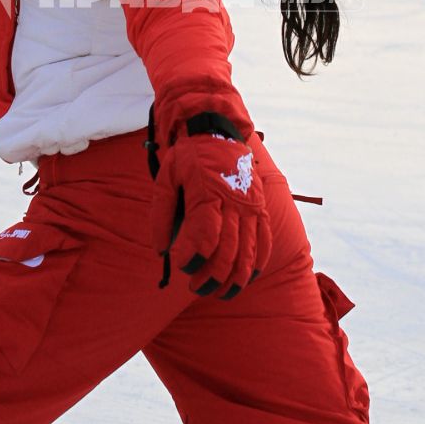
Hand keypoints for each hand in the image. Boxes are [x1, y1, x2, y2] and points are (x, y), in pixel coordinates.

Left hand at [150, 111, 270, 300]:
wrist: (219, 131)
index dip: (193, 257)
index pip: (204, 237)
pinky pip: (264, 240)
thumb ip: (160, 213)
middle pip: (228, 251)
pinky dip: (258, 262)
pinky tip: (247, 278)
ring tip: (220, 292)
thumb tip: (160, 249)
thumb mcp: (166, 176)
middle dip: (211, 276)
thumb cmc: (189, 155)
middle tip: (196, 287)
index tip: (180, 265)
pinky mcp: (260, 208)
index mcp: (208, 193)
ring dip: (234, 278)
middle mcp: (234, 203)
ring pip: (248, 252)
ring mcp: (251, 207)